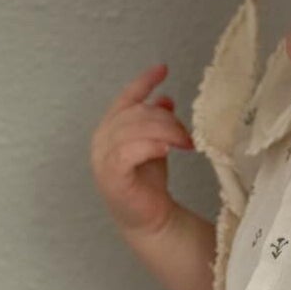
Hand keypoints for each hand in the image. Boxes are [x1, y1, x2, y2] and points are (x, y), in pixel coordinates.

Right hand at [90, 64, 193, 236]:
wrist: (149, 220)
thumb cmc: (149, 184)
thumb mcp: (157, 146)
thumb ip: (157, 123)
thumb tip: (166, 98)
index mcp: (111, 128)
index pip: (126, 98)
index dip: (143, 82)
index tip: (163, 69)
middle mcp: (102, 139)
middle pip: (134, 113)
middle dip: (165, 119)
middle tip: (188, 134)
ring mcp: (103, 157)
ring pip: (133, 130)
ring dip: (164, 132)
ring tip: (185, 143)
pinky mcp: (111, 175)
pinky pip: (128, 152)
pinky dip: (149, 147)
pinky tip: (166, 150)